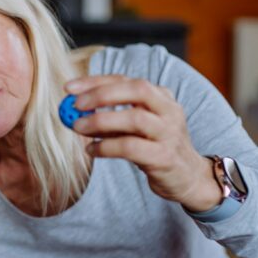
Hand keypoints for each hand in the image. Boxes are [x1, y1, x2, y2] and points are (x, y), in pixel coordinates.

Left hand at [66, 75, 222, 212]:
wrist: (188, 177)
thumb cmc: (156, 148)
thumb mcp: (139, 126)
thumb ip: (114, 116)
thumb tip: (74, 111)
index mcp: (162, 97)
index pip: (127, 80)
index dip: (96, 81)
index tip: (69, 88)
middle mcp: (169, 110)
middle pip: (137, 90)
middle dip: (102, 94)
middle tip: (75, 105)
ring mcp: (169, 133)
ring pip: (134, 118)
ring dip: (100, 121)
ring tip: (78, 127)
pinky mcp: (164, 157)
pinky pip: (130, 147)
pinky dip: (106, 147)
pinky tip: (91, 150)